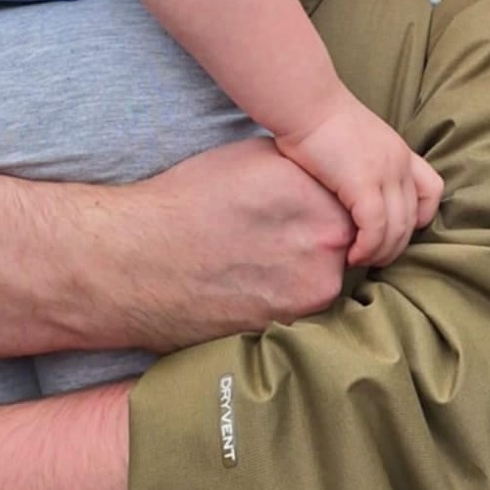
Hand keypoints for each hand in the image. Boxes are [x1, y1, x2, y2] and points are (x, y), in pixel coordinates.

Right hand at [115, 140, 356, 349]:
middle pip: (343, 245)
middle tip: (277, 232)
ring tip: (259, 257)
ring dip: (302, 271)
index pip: (354, 203)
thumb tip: (331, 179)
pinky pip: (297, 310)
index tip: (302, 204)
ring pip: (322, 280)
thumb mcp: (259, 157)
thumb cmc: (191, 200)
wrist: (135, 262)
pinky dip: (280, 298)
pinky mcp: (281, 332)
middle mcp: (326, 255)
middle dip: (318, 238)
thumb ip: (308, 171)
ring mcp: (305, 300)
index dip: (326, 202)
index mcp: (325, 206)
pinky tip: (249, 282)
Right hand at [278, 91, 442, 269]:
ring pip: (398, 229)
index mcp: (400, 152)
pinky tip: (351, 254)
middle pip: (414, 219)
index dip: (418, 218)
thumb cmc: (317, 122)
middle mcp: (400, 162)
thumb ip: (364, 169)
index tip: (390, 231)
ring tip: (358, 261)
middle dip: (395, 246)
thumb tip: (352, 202)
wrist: (305, 102)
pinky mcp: (363, 182)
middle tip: (370, 259)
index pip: (432, 191)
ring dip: (380, 253)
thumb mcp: (355, 144)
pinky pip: (376, 228)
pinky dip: (367, 248)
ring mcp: (385, 172)